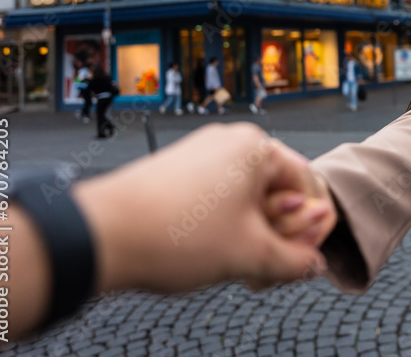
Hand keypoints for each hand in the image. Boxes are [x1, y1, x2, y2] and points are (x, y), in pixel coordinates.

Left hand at [72, 124, 334, 292]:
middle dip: (277, 235)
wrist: (98, 236)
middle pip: (278, 193)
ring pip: (248, 200)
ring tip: (233, 264)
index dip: (310, 230)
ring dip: (251, 236)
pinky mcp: (178, 172)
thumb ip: (295, 261)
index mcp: (256, 147)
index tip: (301, 259)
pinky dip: (224, 228)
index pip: (309, 186)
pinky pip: (220, 200)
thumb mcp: (250, 255)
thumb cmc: (170, 233)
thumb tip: (311, 264)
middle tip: (264, 268)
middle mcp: (230, 143)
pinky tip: (209, 254)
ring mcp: (201, 155)